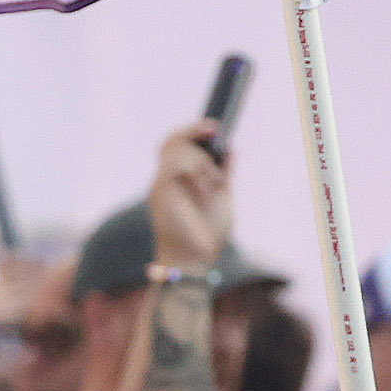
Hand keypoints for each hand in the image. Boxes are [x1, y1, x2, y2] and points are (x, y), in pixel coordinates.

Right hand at [149, 120, 231, 273]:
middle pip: (170, 142)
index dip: (192, 133)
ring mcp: (160, 186)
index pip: (176, 146)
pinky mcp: (160, 192)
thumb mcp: (222, 197)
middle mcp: (165, 180)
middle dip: (192, 130)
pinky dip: (195, 167)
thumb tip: (230, 149)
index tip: (214, 129)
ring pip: (175, 150)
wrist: (193, 260)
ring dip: (200, 159)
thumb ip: (224, 174)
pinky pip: (174, 164)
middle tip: (213, 130)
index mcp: (178, 181)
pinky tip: (208, 184)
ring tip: (214, 182)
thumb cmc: (206, 236)